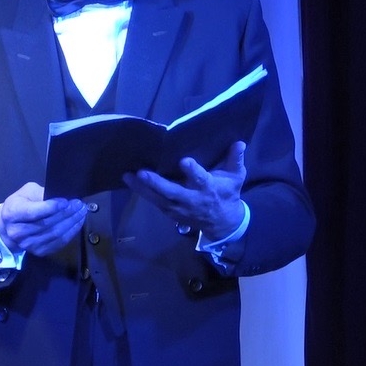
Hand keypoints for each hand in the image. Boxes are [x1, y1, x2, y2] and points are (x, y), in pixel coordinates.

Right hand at [0, 182, 86, 255]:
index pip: (33, 212)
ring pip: (55, 234)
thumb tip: (61, 198)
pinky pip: (59, 242)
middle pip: (47, 224)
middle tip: (79, 204)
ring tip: (81, 211)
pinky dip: (71, 232)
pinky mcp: (39, 251)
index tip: (66, 201)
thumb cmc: (19, 205)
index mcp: (12, 214)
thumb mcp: (26, 192)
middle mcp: (18, 232)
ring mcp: (29, 245)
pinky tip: (77, 222)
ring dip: (72, 222)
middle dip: (66, 213)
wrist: (9, 227)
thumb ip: (41, 194)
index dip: (51, 207)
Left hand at [122, 141, 247, 240]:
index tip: (184, 161)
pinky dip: (142, 192)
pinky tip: (130, 181)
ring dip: (141, 188)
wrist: (222, 223)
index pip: (200, 179)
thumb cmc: (227, 194)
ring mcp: (179, 208)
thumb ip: (235, 160)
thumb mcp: (236, 178)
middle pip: (172, 192)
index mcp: (208, 188)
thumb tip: (239, 142)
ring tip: (126, 175)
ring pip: (158, 199)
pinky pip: (154, 202)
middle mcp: (191, 199)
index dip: (192, 171)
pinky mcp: (170, 212)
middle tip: (142, 172)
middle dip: (156, 183)